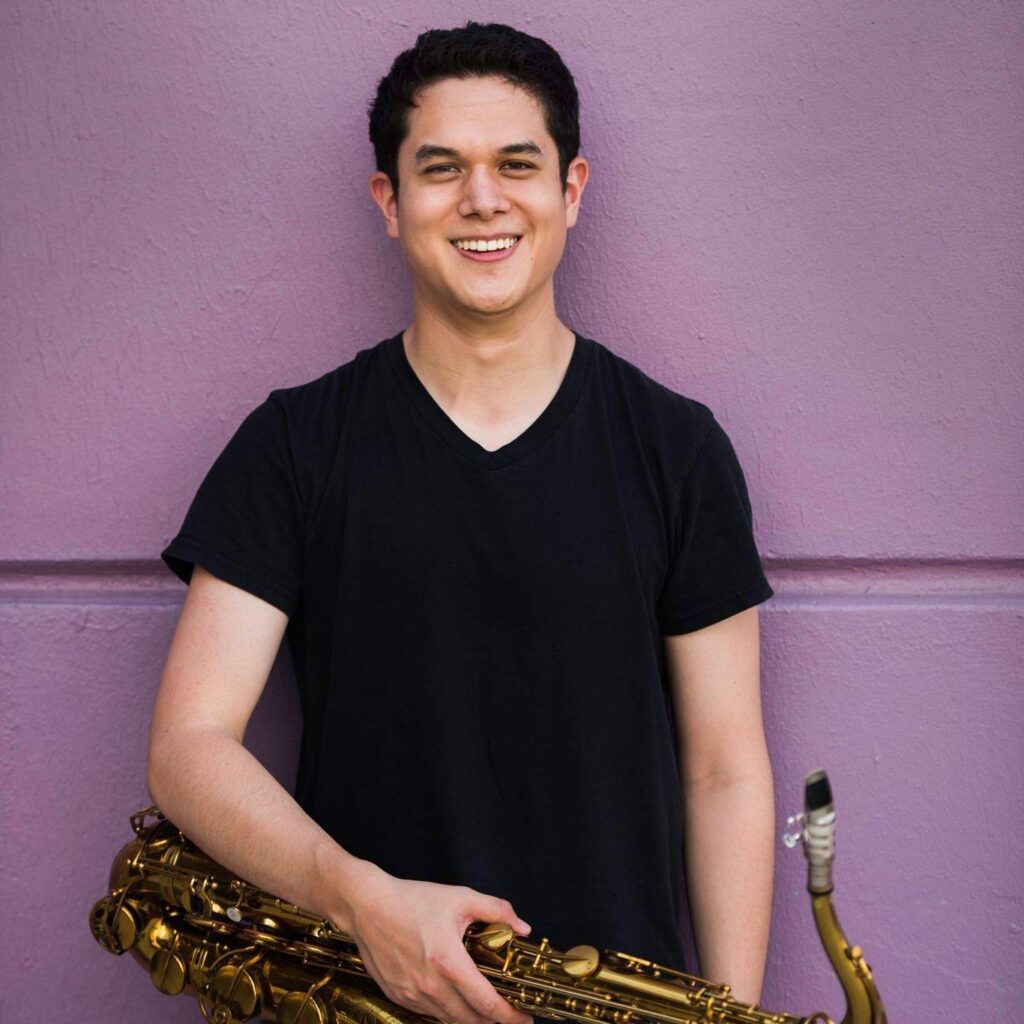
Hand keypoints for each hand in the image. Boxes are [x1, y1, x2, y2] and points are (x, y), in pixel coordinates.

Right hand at [343, 870, 533, 1023]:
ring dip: (470, 1019)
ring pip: (448, 1019)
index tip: (525, 1018)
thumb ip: (496, 910)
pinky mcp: (397, 996)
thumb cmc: (412, 899)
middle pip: (470, 1020)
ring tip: (485, 1010)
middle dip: (494, 1022)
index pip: (486, 1003)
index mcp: (448, 962)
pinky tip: (454, 1000)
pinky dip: (446, 1011)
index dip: (510, 1016)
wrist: (366, 905)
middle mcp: (430, 985)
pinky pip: (428, 1013)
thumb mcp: (460, 898)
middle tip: (510, 1016)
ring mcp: (411, 994)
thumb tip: (523, 927)